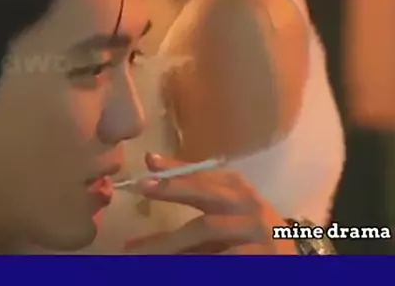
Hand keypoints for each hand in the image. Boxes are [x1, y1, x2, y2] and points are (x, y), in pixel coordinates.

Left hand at [124, 153, 296, 254]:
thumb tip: (140, 213)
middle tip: (143, 187)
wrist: (288, 255)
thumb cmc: (245, 232)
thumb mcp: (219, 218)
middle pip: (206, 193)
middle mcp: (245, 201)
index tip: (149, 162)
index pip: (200, 174)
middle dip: (173, 189)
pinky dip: (197, 260)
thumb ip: (185, 213)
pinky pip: (223, 256)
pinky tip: (178, 265)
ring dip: (173, 240)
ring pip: (208, 227)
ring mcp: (254, 228)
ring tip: (143, 252)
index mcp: (234, 186)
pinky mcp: (260, 254)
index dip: (174, 168)